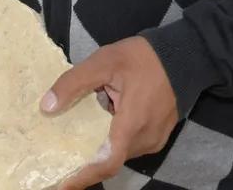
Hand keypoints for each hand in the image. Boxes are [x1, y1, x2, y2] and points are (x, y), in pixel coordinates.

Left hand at [46, 37, 180, 189]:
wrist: (186, 55)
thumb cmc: (144, 58)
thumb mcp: (104, 61)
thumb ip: (74, 83)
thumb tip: (46, 107)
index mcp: (131, 124)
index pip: (107, 163)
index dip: (84, 178)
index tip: (63, 185)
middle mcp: (145, 138)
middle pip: (111, 158)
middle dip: (88, 158)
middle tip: (64, 153)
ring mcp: (155, 139)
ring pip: (122, 152)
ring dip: (104, 145)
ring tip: (84, 133)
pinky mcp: (160, 135)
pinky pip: (133, 145)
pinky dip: (117, 141)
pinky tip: (108, 123)